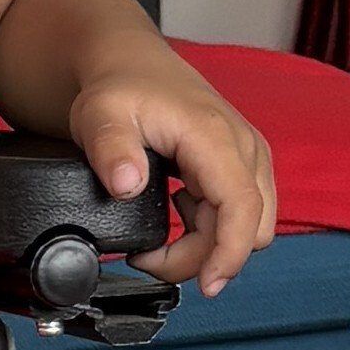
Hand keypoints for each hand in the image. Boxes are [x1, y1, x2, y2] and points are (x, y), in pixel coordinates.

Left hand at [62, 49, 276, 292]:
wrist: (130, 63)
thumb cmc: (118, 87)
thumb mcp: (100, 115)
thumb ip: (111, 150)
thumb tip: (126, 184)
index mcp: (215, 137)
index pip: (242, 208)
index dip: (229, 254)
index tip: (206, 286)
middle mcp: (243, 147)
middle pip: (249, 228)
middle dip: (204, 257)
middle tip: (148, 257)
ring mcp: (246, 157)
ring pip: (249, 226)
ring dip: (206, 247)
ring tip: (156, 242)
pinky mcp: (239, 166)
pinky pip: (240, 215)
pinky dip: (209, 231)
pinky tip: (174, 217)